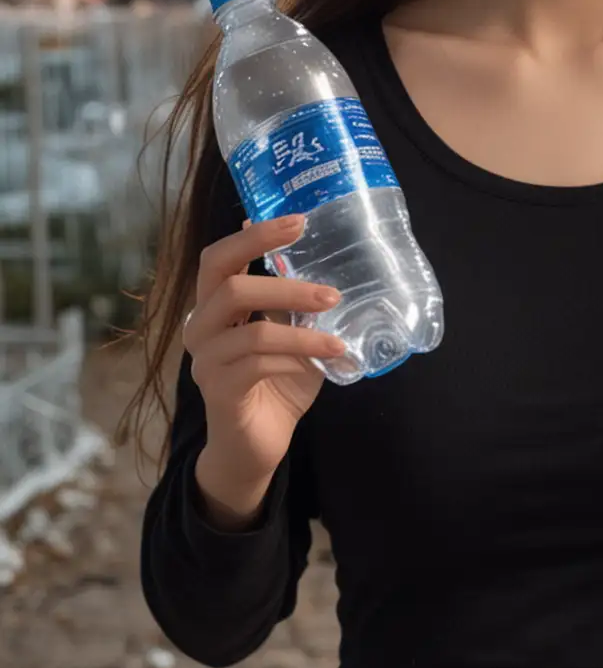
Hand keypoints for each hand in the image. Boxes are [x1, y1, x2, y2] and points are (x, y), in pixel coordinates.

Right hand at [183, 210, 345, 492]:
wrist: (257, 445)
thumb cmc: (275, 384)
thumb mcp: (290, 334)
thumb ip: (292, 303)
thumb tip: (310, 256)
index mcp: (213, 306)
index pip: (220, 257)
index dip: (255, 236)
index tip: (299, 221)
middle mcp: (200, 328)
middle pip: (229, 286)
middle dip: (283, 283)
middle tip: (331, 293)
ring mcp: (206, 361)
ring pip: (252, 331)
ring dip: (302, 332)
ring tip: (338, 337)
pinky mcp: (220, 392)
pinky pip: (258, 365)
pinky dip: (296, 359)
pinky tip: (324, 362)